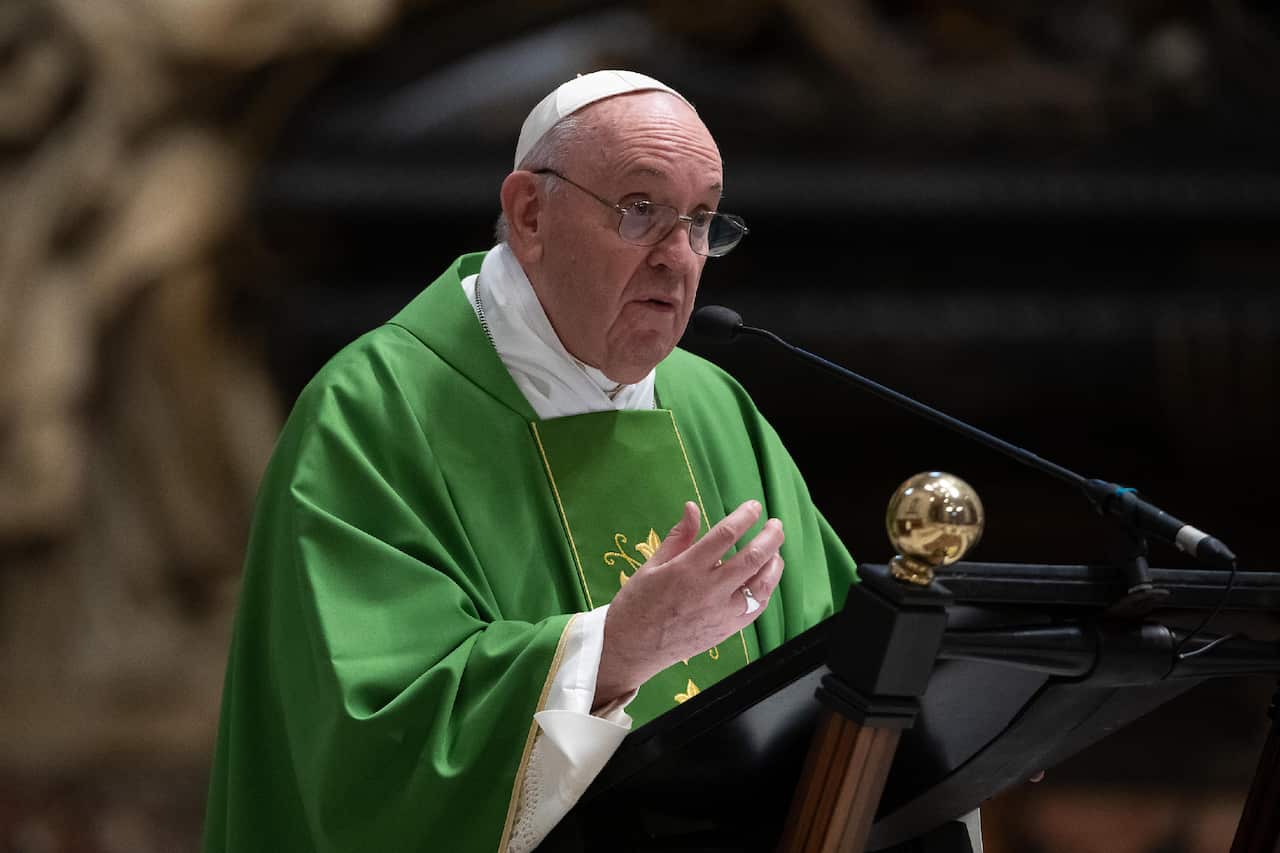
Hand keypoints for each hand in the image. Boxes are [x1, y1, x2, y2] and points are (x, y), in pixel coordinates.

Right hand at [594, 500, 783, 707]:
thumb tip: (692, 507)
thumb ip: (678, 537)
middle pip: (752, 557)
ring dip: (774, 564)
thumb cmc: (637, 605)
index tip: (753, 506)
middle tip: (775, 525)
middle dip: (770, 537)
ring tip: (775, 552)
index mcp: (687, 569)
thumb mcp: (651, 565)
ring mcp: (721, 613)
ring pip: (762, 585)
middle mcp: (708, 590)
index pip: (725, 535)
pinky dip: (766, 590)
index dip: (744, 517)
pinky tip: (765, 580)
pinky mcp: (726, 631)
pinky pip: (756, 608)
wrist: (631, 649)